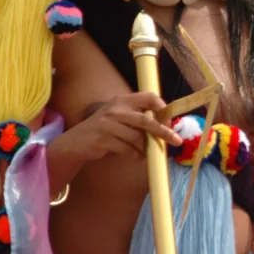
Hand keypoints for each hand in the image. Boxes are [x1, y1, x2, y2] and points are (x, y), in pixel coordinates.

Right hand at [51, 93, 182, 162]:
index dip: (162, 107)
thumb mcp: (119, 116)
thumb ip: (138, 116)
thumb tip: (165, 125)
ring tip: (147, 153)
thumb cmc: (104, 128)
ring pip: (137, 137)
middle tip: (176, 141)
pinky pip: (127, 149)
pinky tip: (137, 156)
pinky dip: (135, 155)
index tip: (169, 120)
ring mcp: (108, 124)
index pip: (148, 97)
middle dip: (163, 131)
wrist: (77, 141)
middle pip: (146, 120)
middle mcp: (115, 109)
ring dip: (146, 148)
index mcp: (122, 100)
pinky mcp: (103, 139)